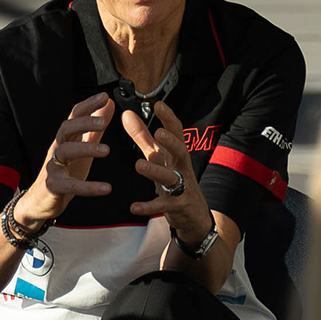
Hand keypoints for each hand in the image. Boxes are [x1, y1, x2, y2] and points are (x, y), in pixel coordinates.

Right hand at [20, 92, 115, 224]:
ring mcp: (53, 166)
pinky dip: (88, 187)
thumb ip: (94, 129)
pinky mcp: (53, 186)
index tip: (104, 96)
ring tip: (106, 150)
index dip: (88, 105)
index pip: (74, 116)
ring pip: (65, 152)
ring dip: (86, 149)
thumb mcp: (81, 148)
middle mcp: (58, 149)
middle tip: (103, 122)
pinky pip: (71, 185)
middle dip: (84, 123)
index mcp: (66, 139)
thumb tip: (108, 105)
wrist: (40, 201)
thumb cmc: (63, 172)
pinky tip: (105, 188)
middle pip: (66, 129)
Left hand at [122, 99, 212, 244]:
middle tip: (159, 133)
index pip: (177, 133)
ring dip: (155, 171)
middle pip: (180, 152)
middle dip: (171, 142)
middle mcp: (181, 168)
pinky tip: (134, 207)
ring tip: (139, 165)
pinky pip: (162, 205)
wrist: (194, 215)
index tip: (159, 105)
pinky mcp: (177, 206)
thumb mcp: (158, 157)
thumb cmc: (174, 180)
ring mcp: (182, 187)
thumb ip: (142, 136)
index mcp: (176, 154)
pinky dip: (148, 206)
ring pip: (171, 178)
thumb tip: (126, 114)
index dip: (169, 118)